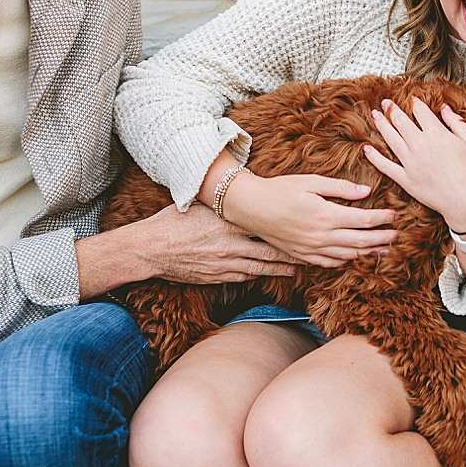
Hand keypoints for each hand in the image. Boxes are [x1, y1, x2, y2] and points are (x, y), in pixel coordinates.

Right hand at [76, 202, 295, 295]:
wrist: (150, 249)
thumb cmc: (172, 222)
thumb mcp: (199, 205)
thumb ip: (221, 203)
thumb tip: (238, 191)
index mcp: (228, 220)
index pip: (264, 222)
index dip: (286, 224)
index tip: (304, 221)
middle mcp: (231, 242)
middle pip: (271, 246)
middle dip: (294, 248)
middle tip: (314, 247)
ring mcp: (226, 262)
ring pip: (263, 265)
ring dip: (284, 265)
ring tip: (302, 265)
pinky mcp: (219, 276)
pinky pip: (247, 276)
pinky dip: (265, 274)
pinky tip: (278, 274)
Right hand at [219, 171, 398, 268]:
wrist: (251, 207)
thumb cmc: (280, 189)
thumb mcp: (311, 181)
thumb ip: (341, 187)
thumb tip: (367, 191)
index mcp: (325, 215)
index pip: (363, 220)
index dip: (383, 219)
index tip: (396, 216)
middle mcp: (321, 236)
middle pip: (360, 242)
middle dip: (382, 239)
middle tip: (398, 236)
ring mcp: (311, 249)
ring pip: (348, 255)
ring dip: (369, 253)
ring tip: (384, 250)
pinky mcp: (302, 256)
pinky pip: (330, 262)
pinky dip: (347, 260)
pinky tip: (355, 257)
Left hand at [363, 97, 465, 233]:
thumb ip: (456, 122)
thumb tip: (444, 108)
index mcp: (437, 133)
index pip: (420, 111)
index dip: (414, 103)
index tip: (411, 99)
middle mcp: (420, 145)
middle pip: (401, 121)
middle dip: (392, 109)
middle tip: (385, 103)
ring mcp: (411, 163)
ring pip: (391, 139)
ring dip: (381, 125)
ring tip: (374, 115)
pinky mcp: (406, 180)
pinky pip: (385, 166)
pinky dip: (374, 157)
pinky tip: (366, 148)